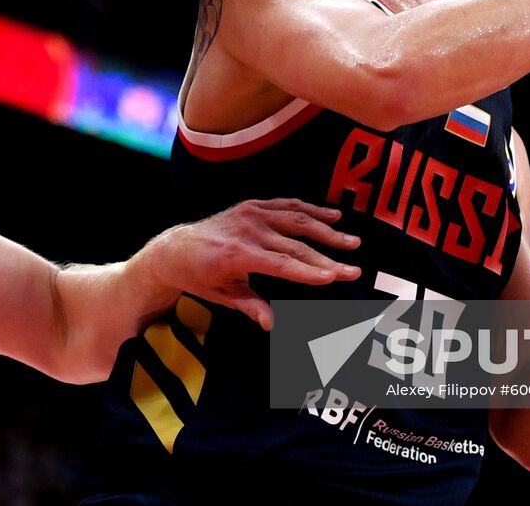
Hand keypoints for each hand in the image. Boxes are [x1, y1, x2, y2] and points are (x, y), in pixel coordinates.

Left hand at [141, 199, 360, 330]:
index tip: (334, 277)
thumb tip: (271, 324)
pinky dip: (312, 209)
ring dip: (327, 230)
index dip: (309, 272)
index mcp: (237, 254)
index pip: (282, 264)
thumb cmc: (200, 277)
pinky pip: (287, 205)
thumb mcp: (222, 296)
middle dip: (328, 258)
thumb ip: (250, 306)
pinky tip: (333, 216)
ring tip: (352, 241)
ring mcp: (251, 213)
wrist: (176, 248)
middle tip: (353, 269)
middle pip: (296, 245)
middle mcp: (246, 229)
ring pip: (297, 220)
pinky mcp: (253, 205)